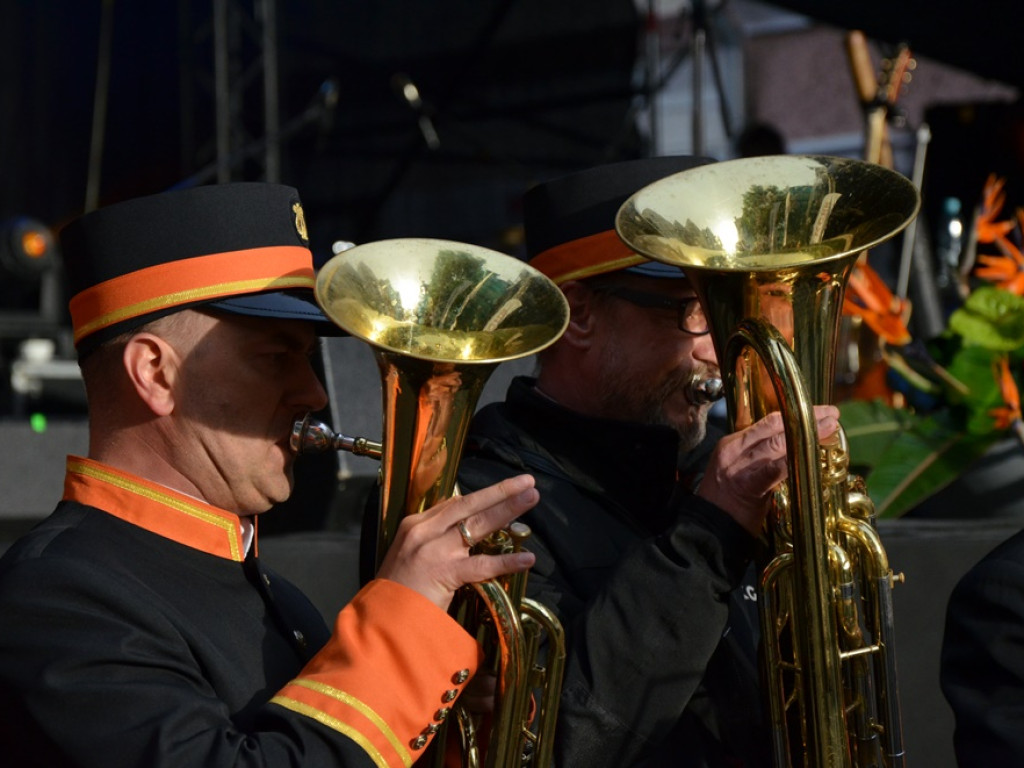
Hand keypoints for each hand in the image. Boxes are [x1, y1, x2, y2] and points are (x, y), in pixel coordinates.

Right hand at [376, 474, 538, 610]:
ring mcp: (434, 550)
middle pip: (469, 504)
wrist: (379, 621)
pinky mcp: (444, 572)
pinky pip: (482, 564)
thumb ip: (431, 545)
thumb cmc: (395, 596)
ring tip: (531, 499)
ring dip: (508, 510)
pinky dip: (506, 562)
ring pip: (478, 525)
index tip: (502, 491)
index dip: (480, 497)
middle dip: (500, 492)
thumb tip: (460, 541)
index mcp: (414, 526)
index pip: (452, 504)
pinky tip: (526, 559)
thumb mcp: (407, 559)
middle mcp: (424, 532)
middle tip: (526, 482)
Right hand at [696, 406, 839, 535]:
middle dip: (806, 419)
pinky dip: (796, 460)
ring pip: (778, 443)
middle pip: (775, 425)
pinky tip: (813, 457)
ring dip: (808, 437)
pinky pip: (776, 468)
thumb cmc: (728, 505)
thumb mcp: (741, 472)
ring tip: (829, 432)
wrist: (708, 530)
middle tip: (831, 416)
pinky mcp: (747, 484)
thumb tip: (796, 450)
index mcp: (732, 443)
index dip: (796, 414)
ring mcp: (739, 465)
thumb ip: (762, 458)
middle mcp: (734, 449)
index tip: (819, 412)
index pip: (768, 421)